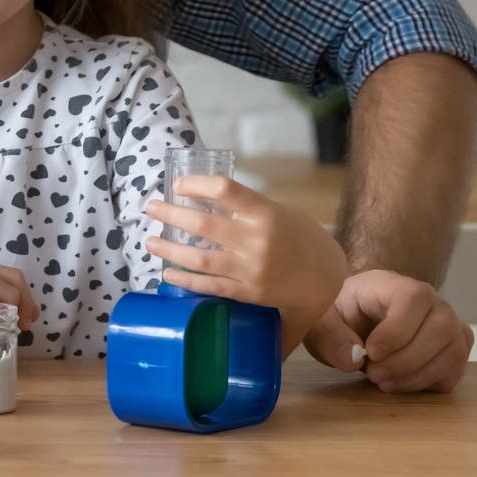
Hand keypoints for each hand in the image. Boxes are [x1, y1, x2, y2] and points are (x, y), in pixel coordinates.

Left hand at [143, 175, 346, 335]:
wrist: (325, 276)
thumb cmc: (298, 236)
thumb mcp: (278, 212)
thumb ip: (244, 207)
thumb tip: (200, 196)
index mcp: (265, 213)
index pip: (226, 190)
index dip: (197, 184)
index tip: (177, 184)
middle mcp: (257, 240)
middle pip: (203, 226)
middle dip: (171, 214)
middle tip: (151, 207)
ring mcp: (251, 269)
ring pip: (200, 259)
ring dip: (169, 249)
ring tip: (150, 242)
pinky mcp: (248, 292)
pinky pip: (209, 286)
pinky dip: (185, 279)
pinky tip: (168, 272)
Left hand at [302, 270, 472, 392]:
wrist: (354, 323)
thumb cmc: (340, 316)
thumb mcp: (321, 322)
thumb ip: (330, 336)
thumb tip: (353, 359)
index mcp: (393, 284)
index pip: (414, 297)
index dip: (396, 331)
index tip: (371, 352)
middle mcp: (431, 301)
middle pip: (442, 328)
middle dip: (406, 361)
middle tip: (374, 375)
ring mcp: (449, 325)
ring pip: (453, 352)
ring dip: (417, 376)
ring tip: (383, 382)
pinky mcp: (454, 349)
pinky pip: (455, 371)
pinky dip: (428, 384)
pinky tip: (400, 383)